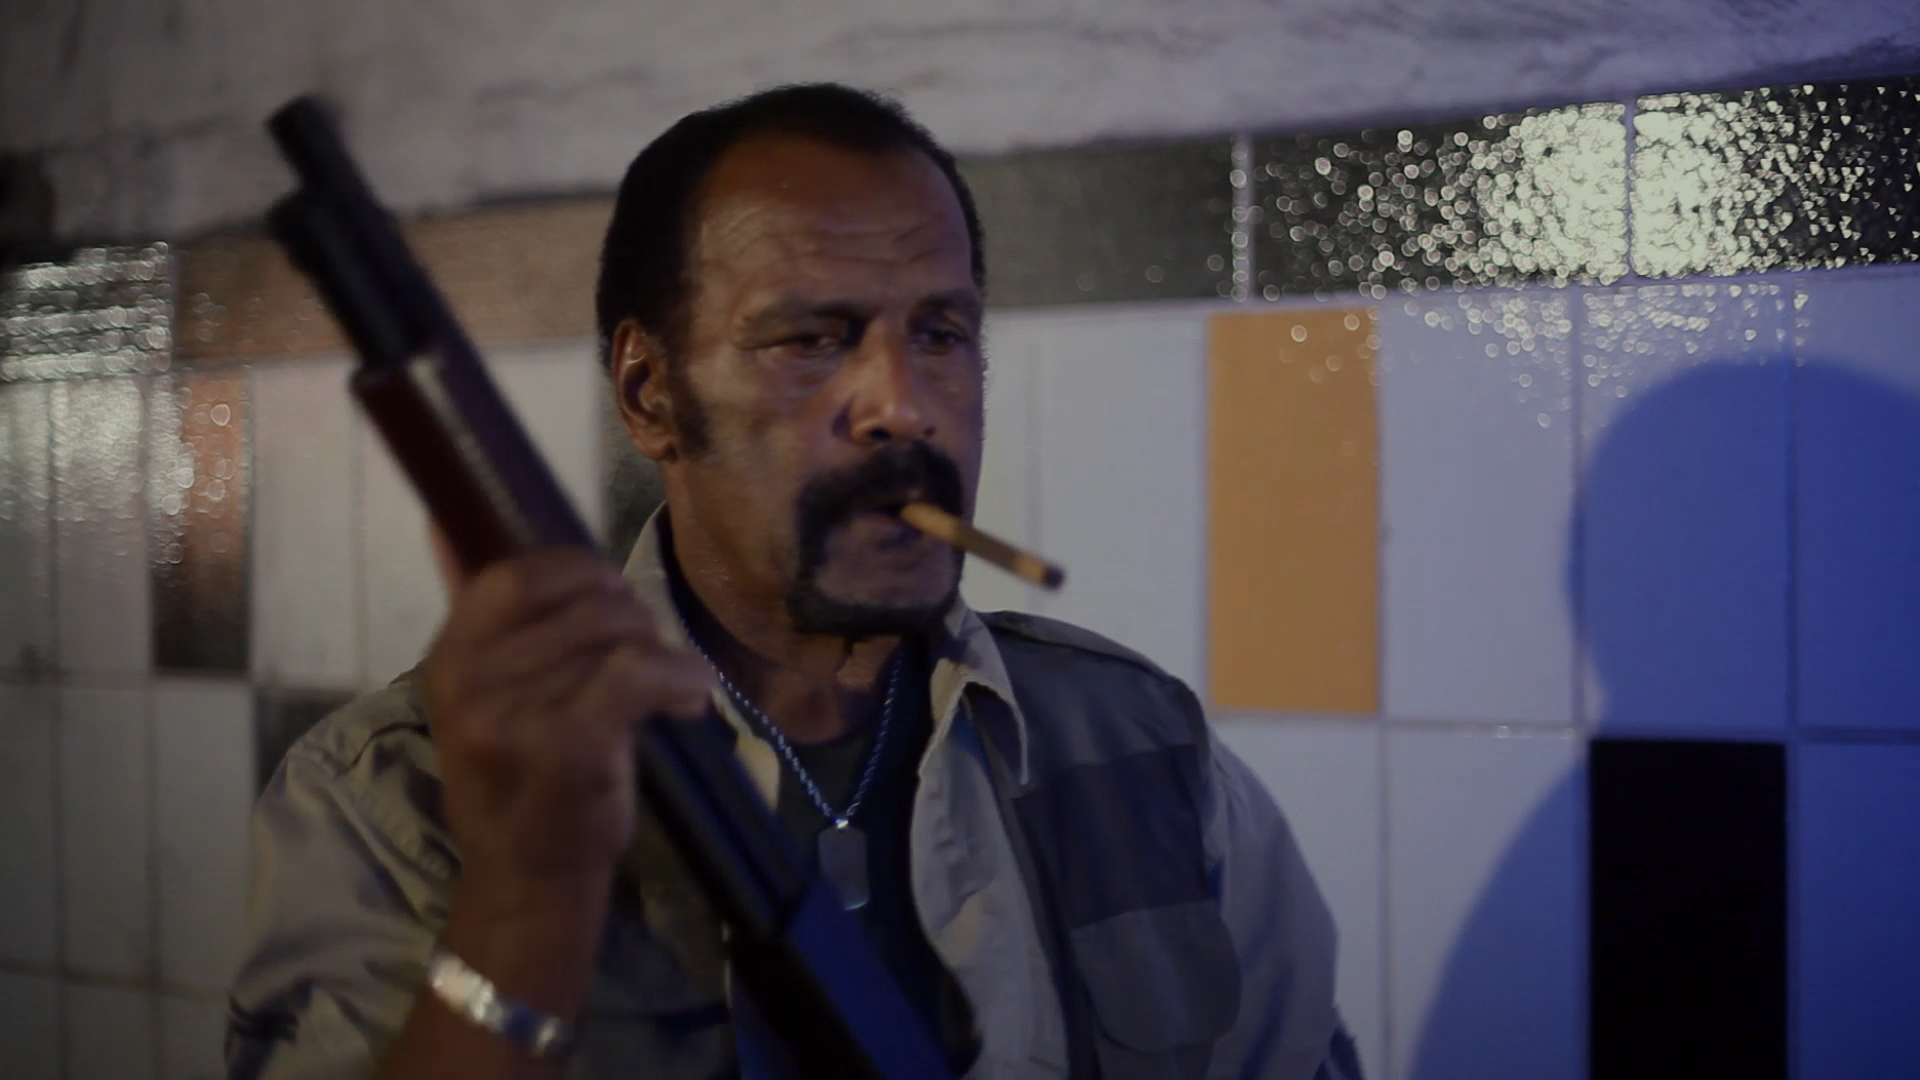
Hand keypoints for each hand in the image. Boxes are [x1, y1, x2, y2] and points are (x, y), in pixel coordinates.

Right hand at [422, 545, 711, 896]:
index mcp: (451, 656)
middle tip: (649, 651)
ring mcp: (516, 712)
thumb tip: (443, 520)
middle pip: (581, 602)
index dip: (576, 568)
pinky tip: (689, 701)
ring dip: (662, 653)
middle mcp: (472, 679)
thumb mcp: (482, 694)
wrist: (526, 877)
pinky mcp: (567, 743)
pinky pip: (638, 673)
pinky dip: (680, 680)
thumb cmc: (516, 782)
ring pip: (616, 636)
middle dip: (632, 616)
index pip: (516, 572)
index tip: (608, 597)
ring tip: (670, 686)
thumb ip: (478, 613)